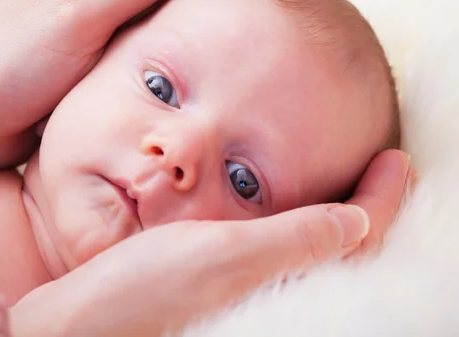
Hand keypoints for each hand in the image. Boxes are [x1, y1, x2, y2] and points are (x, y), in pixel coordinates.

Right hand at [10, 150, 409, 336]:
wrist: (80, 321)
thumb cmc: (140, 293)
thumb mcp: (221, 257)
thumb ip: (292, 241)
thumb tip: (360, 222)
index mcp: (281, 288)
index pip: (357, 241)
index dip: (384, 198)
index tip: (398, 159)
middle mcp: (271, 294)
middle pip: (343, 248)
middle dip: (368, 205)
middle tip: (382, 166)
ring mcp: (246, 288)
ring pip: (311, 246)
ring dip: (333, 207)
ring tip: (344, 173)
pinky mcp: (221, 280)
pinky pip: (279, 246)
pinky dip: (295, 216)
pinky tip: (283, 197)